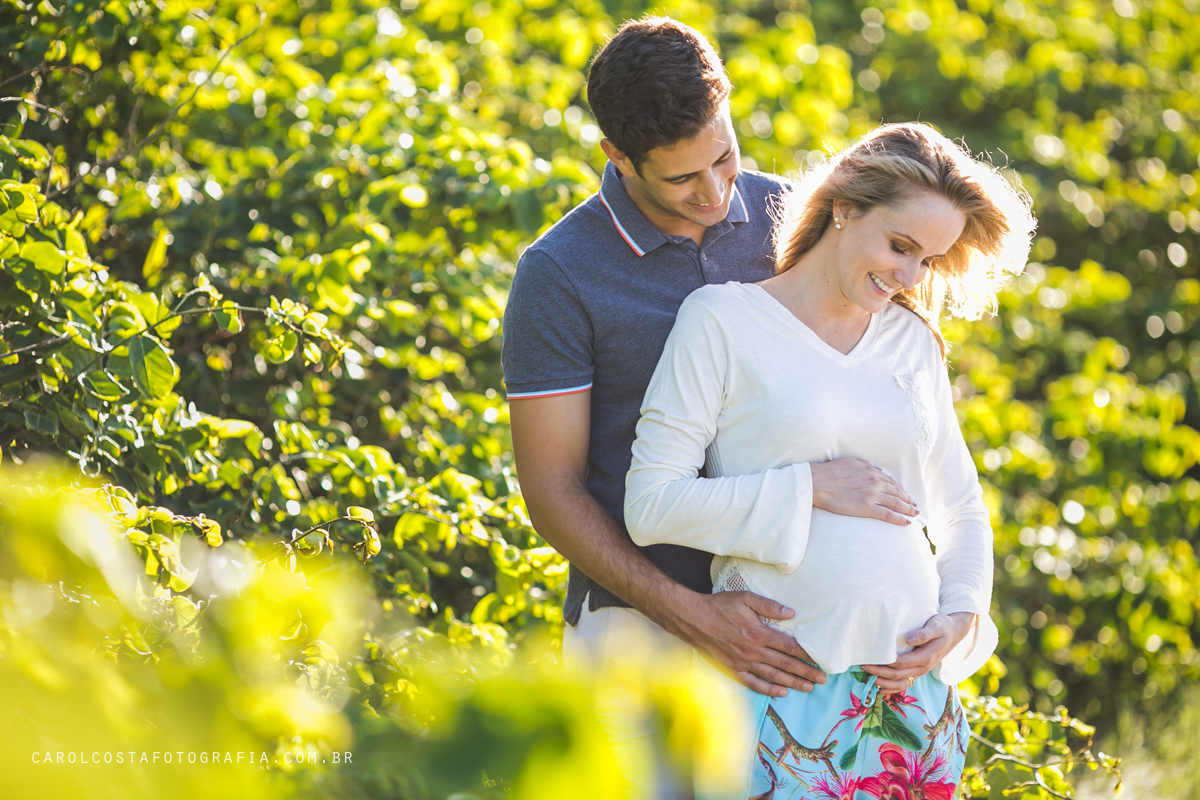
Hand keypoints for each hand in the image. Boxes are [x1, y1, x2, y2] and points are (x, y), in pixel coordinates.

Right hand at [668, 590, 825, 696]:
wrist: (694, 619)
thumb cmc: (720, 606)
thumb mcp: (745, 598)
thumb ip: (769, 606)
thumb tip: (791, 613)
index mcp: (759, 633)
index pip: (790, 647)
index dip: (807, 655)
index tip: (820, 661)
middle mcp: (754, 651)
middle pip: (786, 665)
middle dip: (806, 672)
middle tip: (822, 679)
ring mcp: (743, 663)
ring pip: (774, 676)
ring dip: (793, 683)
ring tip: (809, 688)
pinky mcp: (733, 669)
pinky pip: (754, 683)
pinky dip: (769, 690)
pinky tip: (781, 692)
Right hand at [810, 457, 917, 525]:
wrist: (817, 482)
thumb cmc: (830, 472)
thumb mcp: (851, 462)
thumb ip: (866, 466)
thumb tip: (877, 471)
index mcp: (871, 471)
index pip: (891, 482)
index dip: (901, 490)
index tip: (906, 495)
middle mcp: (875, 482)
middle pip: (897, 492)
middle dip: (908, 500)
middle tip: (915, 506)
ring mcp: (871, 495)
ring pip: (896, 503)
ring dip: (908, 509)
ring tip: (914, 514)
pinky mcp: (866, 508)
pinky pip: (887, 514)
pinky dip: (899, 519)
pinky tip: (907, 522)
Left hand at [860, 612, 974, 692]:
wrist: (953, 633)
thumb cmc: (942, 626)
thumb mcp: (936, 626)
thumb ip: (923, 634)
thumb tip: (909, 639)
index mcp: (926, 656)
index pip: (901, 664)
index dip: (884, 664)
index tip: (869, 659)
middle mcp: (923, 667)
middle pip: (898, 675)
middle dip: (879, 673)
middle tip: (862, 666)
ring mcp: (920, 671)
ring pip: (900, 684)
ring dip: (883, 683)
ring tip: (867, 678)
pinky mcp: (918, 672)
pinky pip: (904, 685)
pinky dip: (891, 689)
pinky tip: (879, 688)